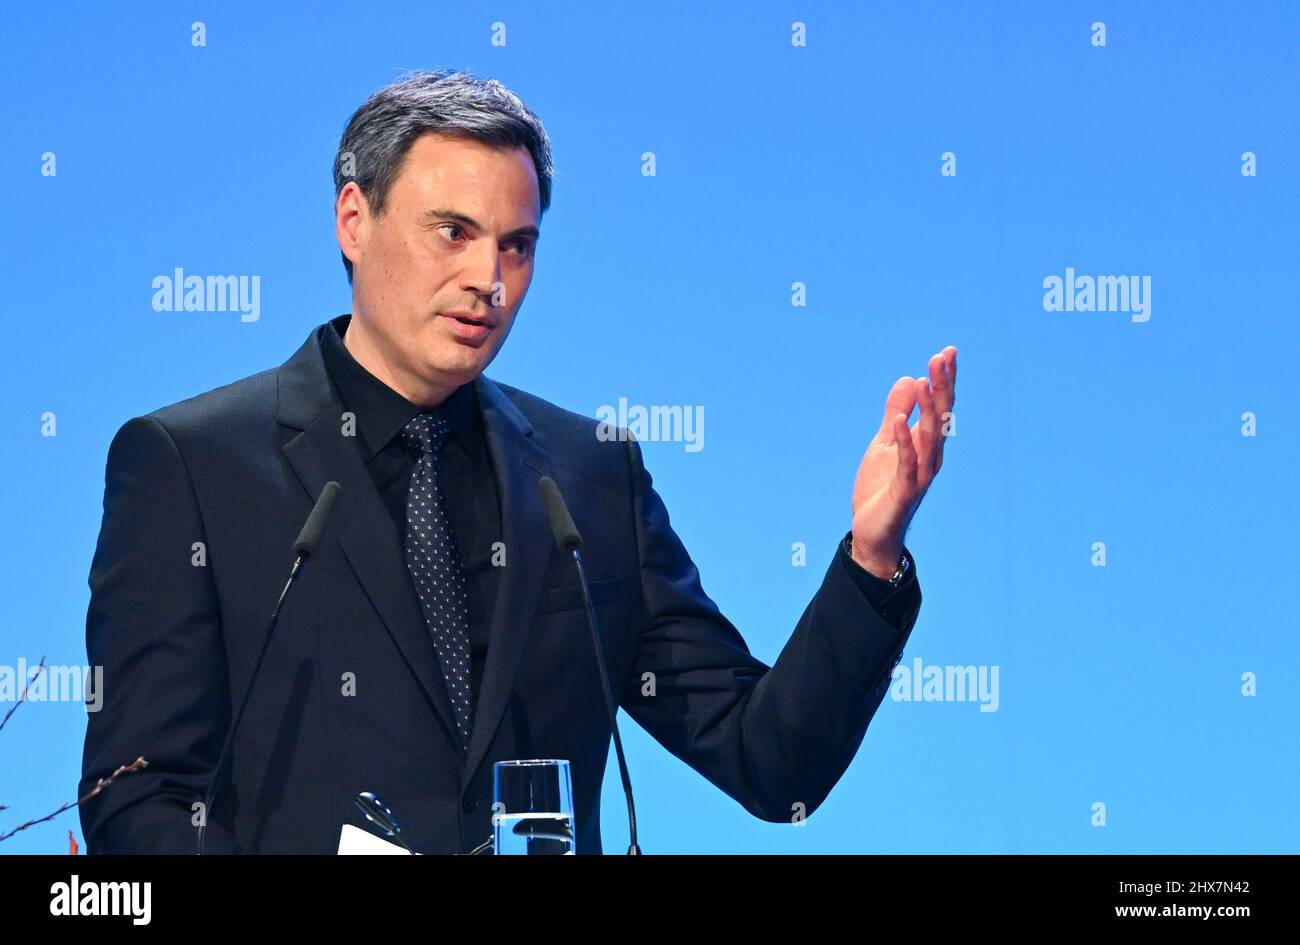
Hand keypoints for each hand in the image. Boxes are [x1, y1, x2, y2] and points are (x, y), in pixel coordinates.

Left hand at [849, 346, 956, 578]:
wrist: (873, 533)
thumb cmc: (881, 488)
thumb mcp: (884, 442)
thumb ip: (896, 413)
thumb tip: (910, 379)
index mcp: (926, 444)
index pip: (939, 407)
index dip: (943, 380)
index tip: (946, 352)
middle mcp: (930, 457)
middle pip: (940, 417)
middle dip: (942, 386)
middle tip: (943, 356)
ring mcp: (920, 475)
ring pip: (929, 438)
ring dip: (928, 409)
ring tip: (925, 380)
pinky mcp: (904, 491)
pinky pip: (907, 464)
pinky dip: (904, 442)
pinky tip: (899, 422)